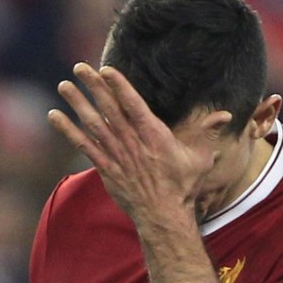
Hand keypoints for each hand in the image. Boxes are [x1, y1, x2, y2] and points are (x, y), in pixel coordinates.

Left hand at [47, 63, 229, 228]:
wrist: (163, 215)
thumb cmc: (183, 186)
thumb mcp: (200, 157)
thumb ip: (208, 131)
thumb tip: (227, 115)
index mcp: (154, 135)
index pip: (133, 104)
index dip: (119, 85)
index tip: (106, 68)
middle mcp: (132, 142)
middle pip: (109, 108)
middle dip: (94, 86)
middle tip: (79, 67)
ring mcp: (116, 155)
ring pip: (93, 124)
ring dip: (78, 103)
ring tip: (64, 85)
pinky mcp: (105, 168)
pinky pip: (83, 145)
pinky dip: (68, 130)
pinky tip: (55, 116)